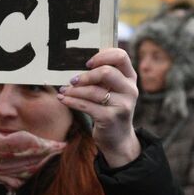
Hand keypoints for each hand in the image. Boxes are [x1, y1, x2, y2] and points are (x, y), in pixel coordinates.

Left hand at [57, 47, 141, 166]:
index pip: (121, 56)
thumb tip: (77, 63)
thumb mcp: (113, 90)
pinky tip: (63, 99)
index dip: (103, 56)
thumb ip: (104, 76)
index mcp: (130, 78)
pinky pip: (86, 105)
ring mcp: (122, 105)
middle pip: (107, 72)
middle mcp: (130, 90)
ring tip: (63, 91)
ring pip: (93, 91)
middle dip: (86, 75)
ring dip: (74, 90)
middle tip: (73, 80)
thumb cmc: (110, 108)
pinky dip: (71, 101)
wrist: (118, 138)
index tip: (88, 63)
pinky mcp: (110, 118)